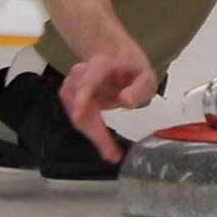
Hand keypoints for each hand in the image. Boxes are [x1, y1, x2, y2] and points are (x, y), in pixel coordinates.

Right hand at [58, 47, 158, 161]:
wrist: (120, 63)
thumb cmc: (132, 71)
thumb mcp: (146, 78)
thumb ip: (138, 90)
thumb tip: (125, 101)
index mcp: (101, 65)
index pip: (87, 80)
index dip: (81, 98)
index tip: (78, 116)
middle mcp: (82, 73)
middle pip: (79, 104)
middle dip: (94, 131)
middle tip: (110, 152)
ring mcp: (73, 84)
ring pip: (76, 114)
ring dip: (92, 134)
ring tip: (110, 150)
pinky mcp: (70, 96)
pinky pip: (76, 117)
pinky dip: (89, 131)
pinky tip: (101, 139)